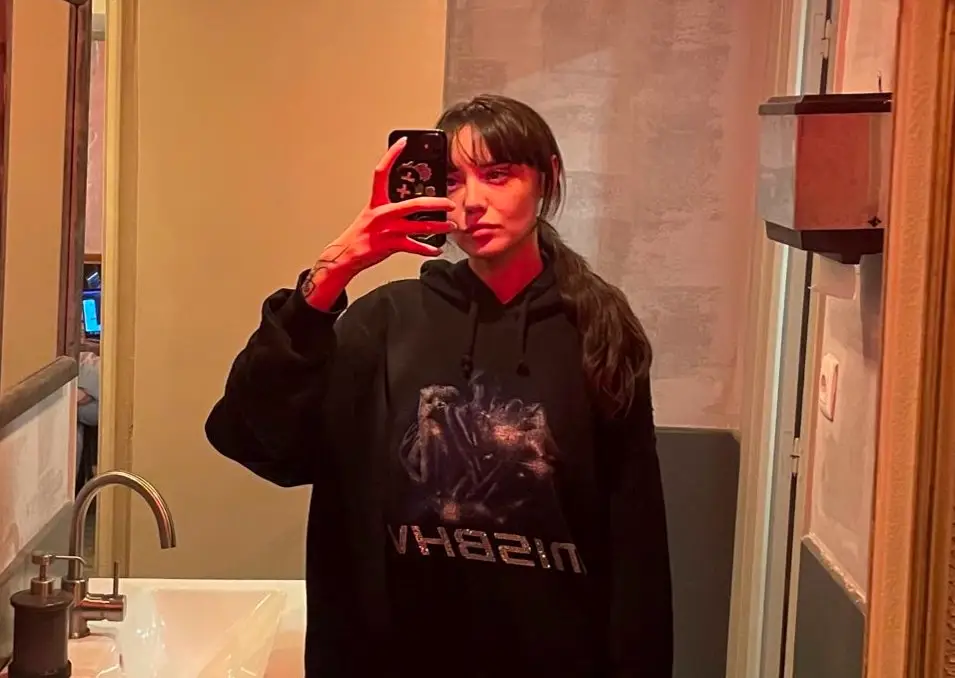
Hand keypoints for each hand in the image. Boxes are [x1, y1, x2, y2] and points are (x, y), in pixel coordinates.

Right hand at [300, 138, 455, 307]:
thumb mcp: (373, 215)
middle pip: (413, 204)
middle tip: (450, 203)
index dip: (391, 155)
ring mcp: (386, 230)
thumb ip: (391, 207)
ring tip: (450, 226)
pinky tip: (436, 249)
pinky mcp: (389, 245)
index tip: (403, 142)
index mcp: (376, 202)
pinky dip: (427, 249)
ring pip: (419, 226)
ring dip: (438, 226)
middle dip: (436, 203)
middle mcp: (382, 214)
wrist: (346, 254)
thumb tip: (413, 204)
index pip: (382, 172)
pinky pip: (413, 246)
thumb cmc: (362, 234)